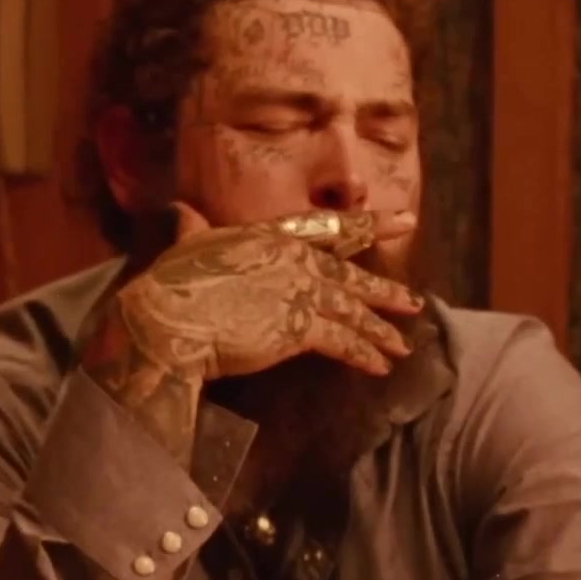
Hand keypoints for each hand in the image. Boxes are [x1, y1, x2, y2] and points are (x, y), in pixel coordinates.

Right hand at [81, 204, 420, 466]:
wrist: (167, 317)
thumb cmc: (168, 283)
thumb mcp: (183, 245)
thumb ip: (190, 229)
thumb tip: (182, 213)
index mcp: (267, 235)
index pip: (327, 228)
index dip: (368, 224)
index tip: (403, 219)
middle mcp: (291, 259)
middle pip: (348, 273)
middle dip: (384, 289)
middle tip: (413, 300)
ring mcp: (297, 292)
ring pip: (351, 309)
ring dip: (379, 329)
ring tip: (402, 344)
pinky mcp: (296, 328)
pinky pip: (340, 342)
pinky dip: (362, 354)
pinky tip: (381, 365)